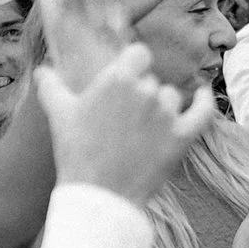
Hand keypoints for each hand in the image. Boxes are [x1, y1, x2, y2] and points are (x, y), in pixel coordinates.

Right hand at [36, 43, 216, 206]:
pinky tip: (203, 94)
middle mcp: (146, 91)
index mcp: (118, 78)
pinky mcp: (183, 136)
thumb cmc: (76, 151)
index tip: (129, 75)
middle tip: (126, 116)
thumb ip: (51, 85)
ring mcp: (167, 114)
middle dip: (141, 93)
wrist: (98, 193)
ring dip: (162, 107)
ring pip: (171, 97)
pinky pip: (204, 112)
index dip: (134, 64)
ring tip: (144, 128)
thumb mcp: (59, 114)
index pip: (138, 53)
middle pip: (152, 80)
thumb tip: (43, 70)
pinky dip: (205, 102)